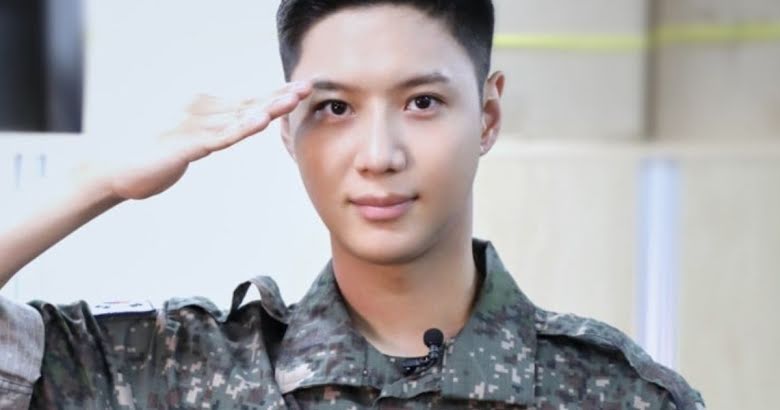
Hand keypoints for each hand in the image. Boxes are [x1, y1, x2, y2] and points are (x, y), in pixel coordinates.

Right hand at [84, 81, 311, 200]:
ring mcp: (194, 126)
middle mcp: (202, 112)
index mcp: (205, 110)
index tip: (301, 88)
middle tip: (308, 86)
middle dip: (279, 95)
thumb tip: (238, 127)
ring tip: (293, 98)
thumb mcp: (194, 142)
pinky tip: (262, 120)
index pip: (247, 101)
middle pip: (248, 103)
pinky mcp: (186, 144)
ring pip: (239, 116)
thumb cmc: (154, 158)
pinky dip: (243, 128)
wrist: (116, 171)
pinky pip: (220, 136)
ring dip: (268, 107)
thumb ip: (215, 134)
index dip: (274, 95)